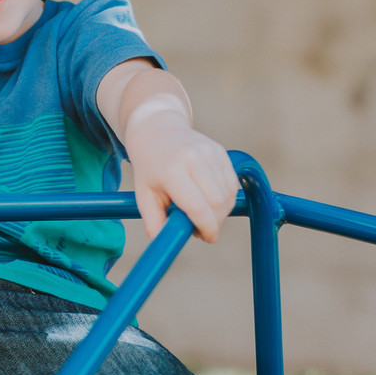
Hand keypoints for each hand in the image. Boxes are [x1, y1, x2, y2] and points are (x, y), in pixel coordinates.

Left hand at [125, 113, 239, 242]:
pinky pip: (232, 184)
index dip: (206, 228)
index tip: (206, 238)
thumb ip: (154, 222)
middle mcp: (194, 159)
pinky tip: (210, 199)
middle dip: (214, 222)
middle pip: (217, 203)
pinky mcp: (220, 151)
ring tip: (202, 211)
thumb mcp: (144, 195)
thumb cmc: (150, 167)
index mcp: (172, 171)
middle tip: (201, 227)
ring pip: (228, 195)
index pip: (198, 207)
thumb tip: (166, 245)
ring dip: (220, 211)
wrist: (157, 130)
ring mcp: (210, 152)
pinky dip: (225, 198)